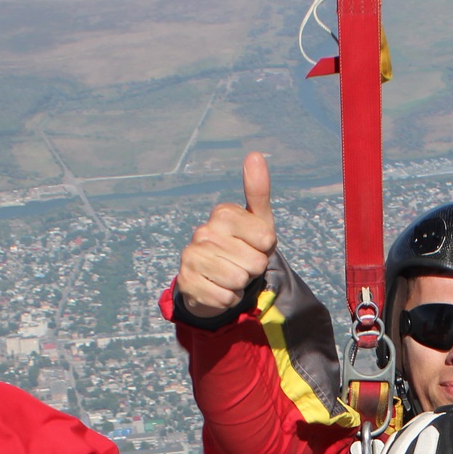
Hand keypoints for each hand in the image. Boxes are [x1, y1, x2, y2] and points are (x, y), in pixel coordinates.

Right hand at [174, 151, 278, 319]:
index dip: (265, 249)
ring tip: (230, 275)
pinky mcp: (186, 282)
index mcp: (223, 214)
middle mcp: (203, 231)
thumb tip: (255, 154)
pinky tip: (219, 288)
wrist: (216, 280)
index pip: (266, 240)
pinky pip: (224, 298)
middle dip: (253, 269)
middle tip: (241, 263)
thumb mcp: (258, 222)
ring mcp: (191, 256)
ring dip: (240, 285)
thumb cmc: (243, 247)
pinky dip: (228, 299)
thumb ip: (258, 191)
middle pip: (254, 263)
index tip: (253, 246)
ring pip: (238, 281)